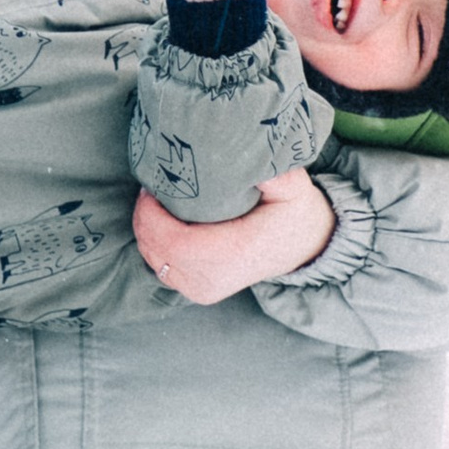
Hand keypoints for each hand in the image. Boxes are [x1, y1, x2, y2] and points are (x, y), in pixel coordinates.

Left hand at [133, 171, 335, 304]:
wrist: (303, 246)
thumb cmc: (293, 212)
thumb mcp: (293, 188)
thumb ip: (275, 173)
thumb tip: (254, 159)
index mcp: (237, 255)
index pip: (176, 244)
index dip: (153, 214)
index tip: (152, 185)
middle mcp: (217, 279)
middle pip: (158, 251)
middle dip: (145, 215)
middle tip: (151, 185)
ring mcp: (205, 289)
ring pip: (154, 259)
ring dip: (147, 227)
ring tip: (156, 198)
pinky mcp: (198, 290)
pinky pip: (160, 266)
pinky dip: (152, 242)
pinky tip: (161, 219)